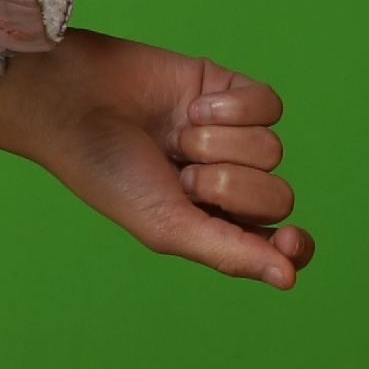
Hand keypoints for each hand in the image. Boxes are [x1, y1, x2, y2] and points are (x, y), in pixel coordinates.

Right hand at [0, 29, 310, 287]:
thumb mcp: (167, 226)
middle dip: (229, 188)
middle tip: (180, 176)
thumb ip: (230, 253)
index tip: (292, 238)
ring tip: (174, 139)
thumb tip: (289, 278)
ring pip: (273, 150)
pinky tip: (192, 106)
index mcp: (214, 225)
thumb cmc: (109, 172)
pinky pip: (269, 104)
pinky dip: (232, 109)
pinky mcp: (228, 90)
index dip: (295, 246)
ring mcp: (231, 135)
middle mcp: (228, 181)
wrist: (72, 101)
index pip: (281, 247)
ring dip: (218, 145)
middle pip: (279, 196)